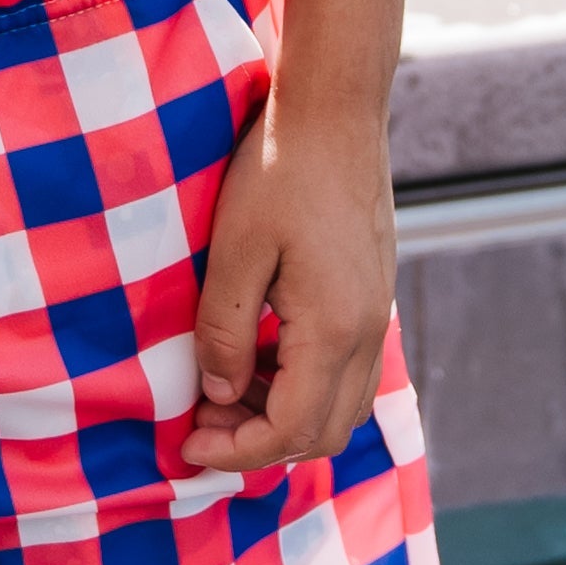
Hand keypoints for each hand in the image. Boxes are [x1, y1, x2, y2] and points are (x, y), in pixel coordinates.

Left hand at [177, 99, 397, 479]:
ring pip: (343, 407)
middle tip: (203, 419)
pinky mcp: (373, 295)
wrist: (336, 113)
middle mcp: (367, 332)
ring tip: (226, 388)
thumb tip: (221, 394)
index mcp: (334, 328)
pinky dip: (305, 385)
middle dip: (261, 443)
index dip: (238, 451)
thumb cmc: (278, 171)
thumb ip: (225, 332)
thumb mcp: (234, 251)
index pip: (292, 430)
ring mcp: (376, 314)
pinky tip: (261, 354)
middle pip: (325, 433)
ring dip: (285, 415)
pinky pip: (348, 370)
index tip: (189, 444)